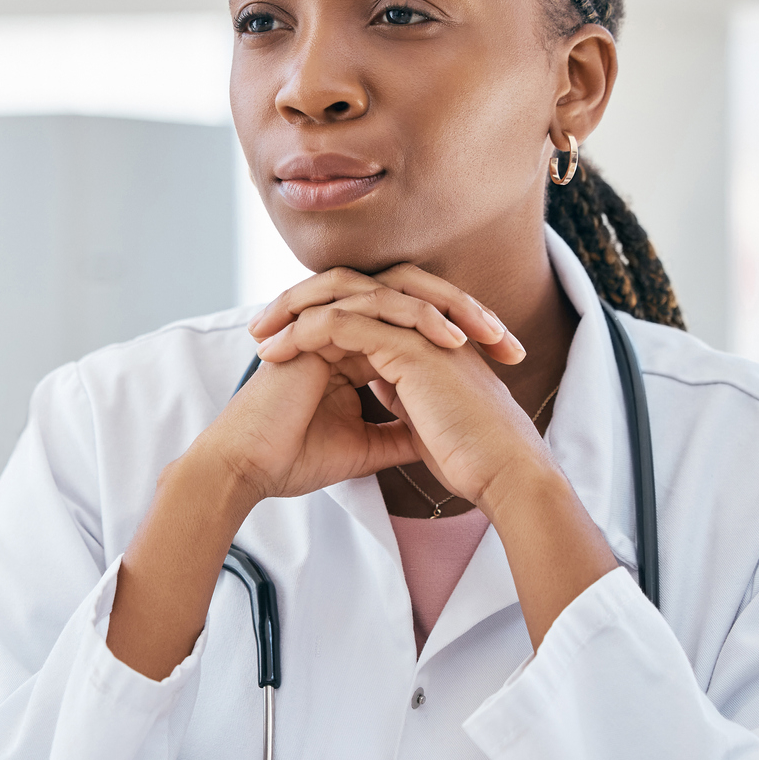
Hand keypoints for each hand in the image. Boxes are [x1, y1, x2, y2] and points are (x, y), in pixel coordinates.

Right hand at [106, 266, 523, 681]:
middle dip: (466, 313)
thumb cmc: (296, 459)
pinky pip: (369, 305)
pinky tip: (444, 339)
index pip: (418, 326)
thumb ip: (405, 432)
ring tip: (484, 333)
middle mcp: (342, 325)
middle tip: (508, 340)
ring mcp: (326, 318)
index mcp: (355, 347)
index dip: (466, 340)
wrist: (250, 469)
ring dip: (444, 308)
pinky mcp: (312, 322)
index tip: (508, 366)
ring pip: (396, 290)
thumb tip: (444, 438)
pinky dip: (408, 318)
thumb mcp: (371, 446)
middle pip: (414, 297)